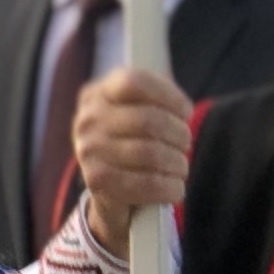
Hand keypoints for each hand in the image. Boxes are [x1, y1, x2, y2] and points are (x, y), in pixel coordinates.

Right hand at [74, 68, 194, 249]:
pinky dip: (170, 187)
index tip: (186, 111)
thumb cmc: (132, 142)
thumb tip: (183, 111)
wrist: (108, 189)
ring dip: (177, 162)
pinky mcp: (97, 182)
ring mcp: (88, 152)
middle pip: (147, 120)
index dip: (169, 96)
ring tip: (180, 166)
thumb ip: (158, 100)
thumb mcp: (138, 112)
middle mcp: (88, 120)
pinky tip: (176, 188)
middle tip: (185, 143)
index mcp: (98, 94)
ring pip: (150, 153)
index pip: (134, 83)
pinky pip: (146, 184)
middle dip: (179, 134)